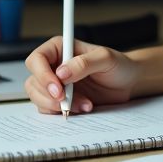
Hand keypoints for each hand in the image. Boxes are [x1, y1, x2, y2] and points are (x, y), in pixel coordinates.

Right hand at [23, 35, 139, 114]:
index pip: (37, 59)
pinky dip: (64, 112)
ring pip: (38, 97)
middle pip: (34, 81)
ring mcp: (56, 84)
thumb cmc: (118, 65)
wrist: (129, 83)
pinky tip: (84, 107)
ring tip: (83, 105)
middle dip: (48, 95)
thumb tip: (61, 74)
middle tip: (66, 102)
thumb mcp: (105, 58)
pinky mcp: (61, 100)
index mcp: (60, 48)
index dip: (42, 75)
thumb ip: (84, 63)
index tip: (57, 88)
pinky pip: (50, 109)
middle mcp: (54, 66)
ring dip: (58, 106)